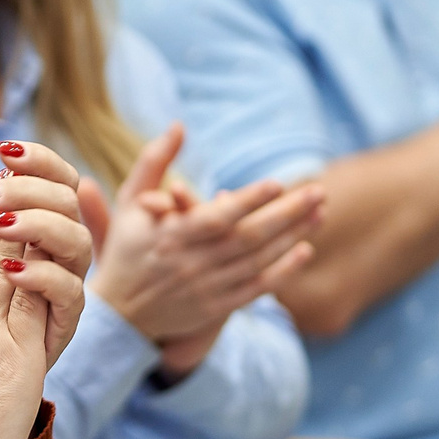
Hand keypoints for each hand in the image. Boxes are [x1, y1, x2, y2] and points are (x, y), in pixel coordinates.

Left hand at [0, 138, 92, 364]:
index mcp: (36, 229)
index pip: (54, 178)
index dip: (36, 160)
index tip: (1, 152)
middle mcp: (54, 253)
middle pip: (69, 200)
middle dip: (31, 187)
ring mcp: (61, 288)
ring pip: (78, 241)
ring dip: (40, 225)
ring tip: (0, 225)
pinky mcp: (60, 325)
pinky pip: (69, 291)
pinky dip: (42, 275)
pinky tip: (9, 270)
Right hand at [83, 124, 322, 376]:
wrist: (120, 313)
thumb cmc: (127, 248)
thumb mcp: (130, 202)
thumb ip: (154, 162)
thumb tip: (179, 126)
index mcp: (169, 235)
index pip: (215, 218)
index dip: (247, 202)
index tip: (277, 183)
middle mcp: (190, 263)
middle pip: (246, 238)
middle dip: (285, 214)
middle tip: (317, 191)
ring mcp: (205, 288)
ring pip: (257, 262)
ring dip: (292, 237)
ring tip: (319, 213)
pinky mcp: (215, 308)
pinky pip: (256, 289)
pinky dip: (283, 272)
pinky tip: (305, 250)